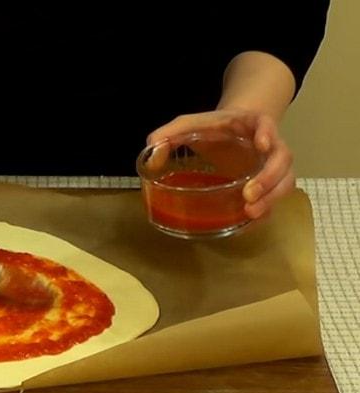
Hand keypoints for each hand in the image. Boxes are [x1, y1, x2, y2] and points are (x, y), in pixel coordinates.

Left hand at [147, 109, 294, 218]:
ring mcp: (271, 166)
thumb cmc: (211, 128)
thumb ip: (169, 134)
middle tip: (249, 195)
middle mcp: (269, 146)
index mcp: (251, 125)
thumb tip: (151, 152)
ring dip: (271, 198)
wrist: (230, 131)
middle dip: (269, 178)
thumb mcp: (188, 124)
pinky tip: (248, 223)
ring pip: (285, 182)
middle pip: (282, 160)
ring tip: (250, 213)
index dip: (269, 133)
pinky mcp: (268, 185)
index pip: (267, 124)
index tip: (262, 145)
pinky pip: (274, 199)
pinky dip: (265, 212)